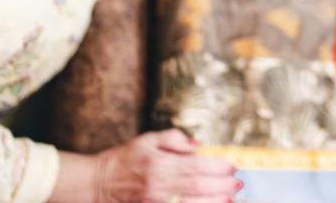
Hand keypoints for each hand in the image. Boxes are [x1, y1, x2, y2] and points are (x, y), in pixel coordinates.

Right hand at [96, 129, 240, 202]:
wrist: (98, 183)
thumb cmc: (124, 159)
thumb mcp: (148, 140)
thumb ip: (175, 139)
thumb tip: (198, 145)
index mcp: (160, 164)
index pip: (196, 166)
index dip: (217, 167)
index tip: (232, 166)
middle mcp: (159, 186)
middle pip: (198, 186)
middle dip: (222, 186)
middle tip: (237, 184)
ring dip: (214, 202)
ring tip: (231, 199)